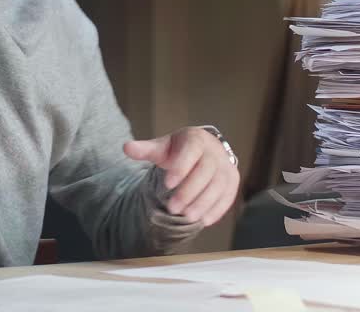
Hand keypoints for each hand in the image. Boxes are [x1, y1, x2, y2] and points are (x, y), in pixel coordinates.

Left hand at [123, 127, 239, 226]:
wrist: (203, 150)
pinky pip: (228, 196)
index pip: (191, 152)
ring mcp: (226, 167)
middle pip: (206, 172)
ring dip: (203, 203)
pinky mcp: (232, 181)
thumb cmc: (178, 150)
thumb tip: (126, 147)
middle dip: (189, 191)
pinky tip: (203, 220)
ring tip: (187, 217)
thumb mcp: (162, 148)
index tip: (167, 184)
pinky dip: (217, 210)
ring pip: (218, 186)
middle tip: (172, 208)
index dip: (181, 168)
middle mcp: (214, 152)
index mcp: (196, 139)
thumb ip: (146, 150)